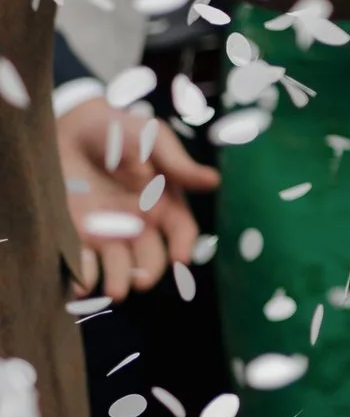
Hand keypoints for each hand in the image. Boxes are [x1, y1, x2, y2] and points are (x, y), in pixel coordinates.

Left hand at [56, 94, 217, 301]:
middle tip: (141, 280)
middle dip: (148, 273)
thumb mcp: (152, 139)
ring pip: (120, 270)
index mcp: (165, 205)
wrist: (69, 126)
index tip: (179, 259)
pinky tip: (79, 284)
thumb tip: (214, 181)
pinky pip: (82, 264)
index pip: (182, 234)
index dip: (183, 247)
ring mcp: (108, 234)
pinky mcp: (77, 236)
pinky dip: (82, 277)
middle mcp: (140, 226)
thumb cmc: (118, 130)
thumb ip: (177, 163)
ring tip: (115, 291)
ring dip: (119, 283)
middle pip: (151, 260)